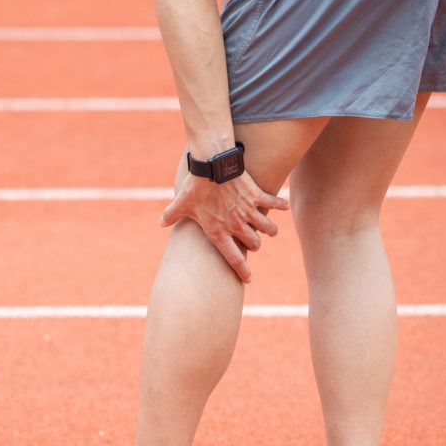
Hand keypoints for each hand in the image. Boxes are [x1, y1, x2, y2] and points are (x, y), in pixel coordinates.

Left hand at [161, 168, 288, 282]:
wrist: (211, 166)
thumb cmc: (195, 187)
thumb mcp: (181, 203)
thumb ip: (171, 215)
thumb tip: (160, 223)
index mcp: (218, 231)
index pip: (233, 258)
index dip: (242, 271)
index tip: (248, 280)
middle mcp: (236, 225)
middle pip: (254, 244)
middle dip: (255, 246)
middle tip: (255, 244)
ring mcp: (248, 211)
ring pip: (268, 228)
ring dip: (270, 230)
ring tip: (271, 231)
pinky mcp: (256, 196)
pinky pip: (274, 203)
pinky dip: (280, 204)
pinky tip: (284, 206)